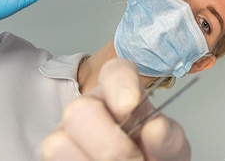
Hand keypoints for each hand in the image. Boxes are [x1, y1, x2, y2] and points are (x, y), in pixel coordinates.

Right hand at [42, 59, 189, 160]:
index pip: (116, 72)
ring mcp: (66, 134)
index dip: (121, 84)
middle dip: (108, 143)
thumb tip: (156, 128)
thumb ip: (168, 138)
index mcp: (121, 93)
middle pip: (79, 109)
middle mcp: (90, 108)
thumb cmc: (154, 154)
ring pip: (58, 144)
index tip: (130, 105)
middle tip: (133, 160)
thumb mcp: (169, 145)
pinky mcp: (55, 155)